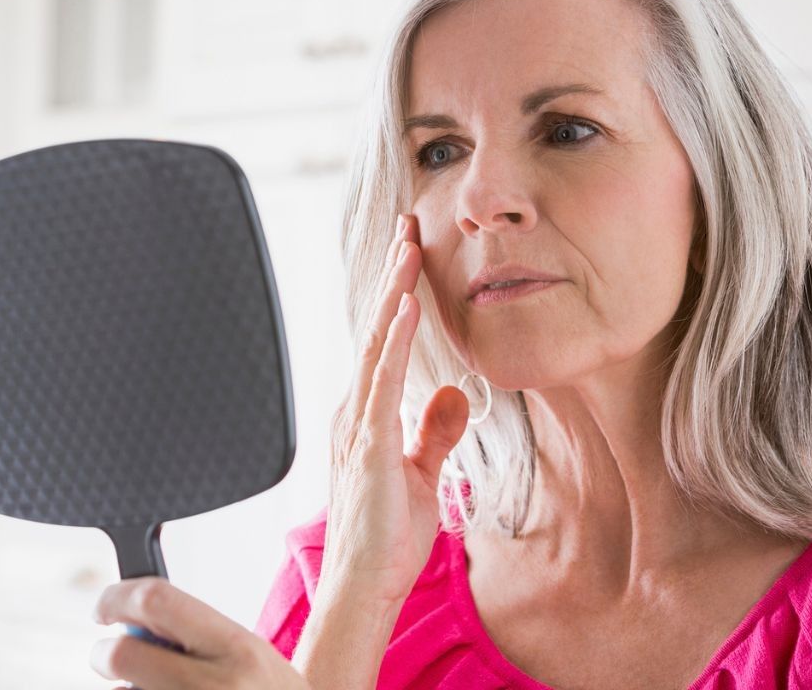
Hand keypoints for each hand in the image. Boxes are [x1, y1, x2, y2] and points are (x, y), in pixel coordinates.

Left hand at [90, 576, 305, 688]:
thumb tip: (132, 620)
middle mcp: (214, 685)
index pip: (158, 600)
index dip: (118, 597)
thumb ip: (197, 634)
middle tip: (111, 657)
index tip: (104, 608)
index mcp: (236, 647)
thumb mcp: (249, 654)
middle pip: (121, 654)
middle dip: (104, 653)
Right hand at [320, 213, 470, 606]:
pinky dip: (395, 341)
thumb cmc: (388, 535)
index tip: (411, 254)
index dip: (399, 295)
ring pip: (377, 343)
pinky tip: (408, 307)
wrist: (366, 583)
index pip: (386, 341)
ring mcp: (358, 424)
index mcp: (368, 414)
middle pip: (378, 329)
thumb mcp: (423, 472)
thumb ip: (434, 431)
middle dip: (394, 277)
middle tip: (409, 227)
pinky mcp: (369, 443)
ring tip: (408, 249)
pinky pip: (383, 381)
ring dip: (394, 294)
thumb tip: (454, 392)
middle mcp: (357, 410)